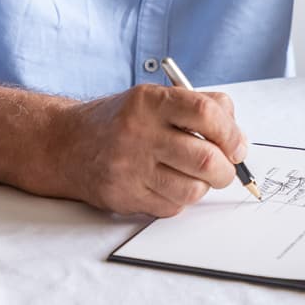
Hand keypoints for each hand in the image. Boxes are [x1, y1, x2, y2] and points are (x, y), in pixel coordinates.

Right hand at [42, 84, 247, 216]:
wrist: (67, 144)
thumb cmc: (122, 120)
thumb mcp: (156, 97)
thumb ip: (200, 106)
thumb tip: (237, 138)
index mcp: (151, 101)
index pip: (207, 113)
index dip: (231, 133)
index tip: (237, 146)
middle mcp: (139, 132)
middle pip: (205, 159)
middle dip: (226, 170)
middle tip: (225, 168)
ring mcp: (130, 167)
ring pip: (192, 189)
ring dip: (204, 187)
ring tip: (195, 176)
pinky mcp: (123, 195)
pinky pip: (172, 207)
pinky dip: (179, 199)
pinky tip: (167, 184)